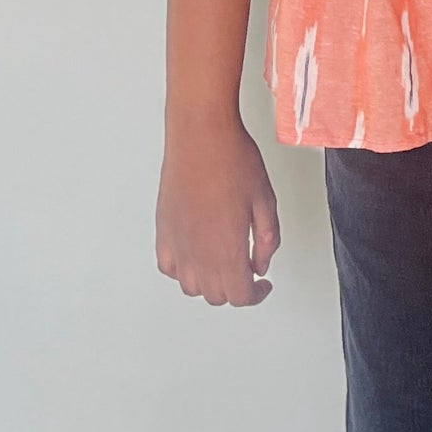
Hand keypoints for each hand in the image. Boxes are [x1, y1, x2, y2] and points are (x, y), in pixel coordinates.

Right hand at [156, 107, 280, 306]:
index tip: (263, 285)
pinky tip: (196, 255)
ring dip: (209, 283)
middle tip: (248, 270)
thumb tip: (261, 264)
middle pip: (216, 295)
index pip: (240, 296)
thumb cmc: (233, 160)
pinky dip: (182, 270)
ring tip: (223, 263)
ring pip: (191, 287)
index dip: (256, 295)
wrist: (201, 134)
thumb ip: (268, 239)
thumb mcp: (266, 200)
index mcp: (228, 250)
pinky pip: (168, 266)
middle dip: (236, 288)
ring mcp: (178, 243)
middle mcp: (199, 253)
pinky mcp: (164, 230)